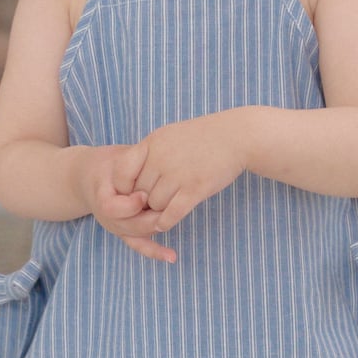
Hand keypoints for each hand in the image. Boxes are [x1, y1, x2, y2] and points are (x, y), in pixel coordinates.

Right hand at [77, 143, 176, 263]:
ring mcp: (117, 228)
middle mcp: (108, 219)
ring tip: (176, 217)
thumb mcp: (117, 158)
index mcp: (102, 198)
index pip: (114, 209)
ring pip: (138, 236)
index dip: (131, 204)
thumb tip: (156, 157)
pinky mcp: (125, 232)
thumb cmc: (109, 164)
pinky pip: (139, 245)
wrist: (91, 178)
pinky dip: (155, 252)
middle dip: (151, 218)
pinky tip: (172, 257)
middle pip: (130, 227)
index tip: (144, 193)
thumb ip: (133, 161)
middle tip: (170, 206)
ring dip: (157, 228)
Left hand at [120, 110, 249, 231]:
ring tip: (167, 205)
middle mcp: (161, 159)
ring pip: (154, 205)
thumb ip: (147, 154)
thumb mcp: (167, 136)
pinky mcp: (195, 189)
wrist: (236, 136)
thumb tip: (128, 176)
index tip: (133, 192)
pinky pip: (171, 214)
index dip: (123, 187)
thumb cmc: (200, 138)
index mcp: (151, 144)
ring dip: (158, 210)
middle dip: (143, 201)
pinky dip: (166, 222)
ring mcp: (178, 174)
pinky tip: (166, 222)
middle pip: (138, 192)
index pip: (121, 172)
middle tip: (151, 204)